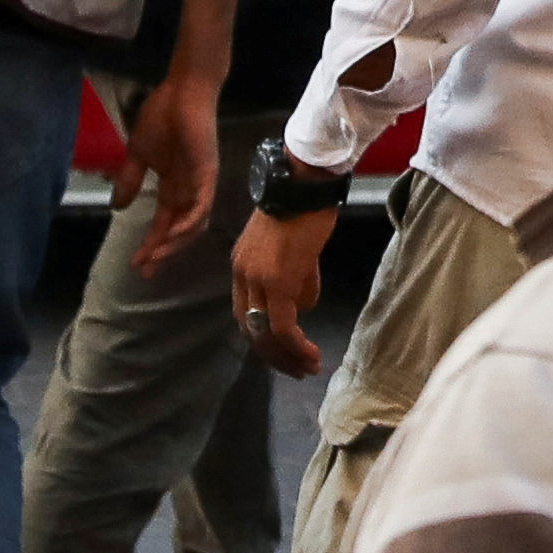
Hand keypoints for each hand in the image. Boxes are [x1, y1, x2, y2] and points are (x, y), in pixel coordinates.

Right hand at [116, 67, 225, 275]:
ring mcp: (200, 183)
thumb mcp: (137, 154)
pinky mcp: (207, 173)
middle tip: (146, 272)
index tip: (135, 264)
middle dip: (162, 253)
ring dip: (175, 244)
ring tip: (156, 257)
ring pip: (193, 225)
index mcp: (172, 186)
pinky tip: (173, 236)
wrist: (182, 91)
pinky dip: (189, 224)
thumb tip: (117, 206)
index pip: (162, 223)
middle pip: (178, 231)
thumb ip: (129, 180)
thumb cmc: (162, 116)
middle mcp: (188, 190)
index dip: (150, 245)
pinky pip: (201, 206)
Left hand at [234, 200, 338, 380]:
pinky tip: (311, 355)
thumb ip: (296, 279)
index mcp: (241, 266)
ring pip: (264, 332)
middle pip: (249, 329)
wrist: (305, 182)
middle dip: (273, 355)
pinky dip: (295, 345)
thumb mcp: (296, 249)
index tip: (282, 353)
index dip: (261, 338)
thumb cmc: (305, 209)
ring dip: (286, 355)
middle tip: (295, 370)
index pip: (243, 314)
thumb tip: (302, 308)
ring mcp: (257, 278)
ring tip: (308, 368)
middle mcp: (242, 275)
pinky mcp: (277, 280)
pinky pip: (282, 325)